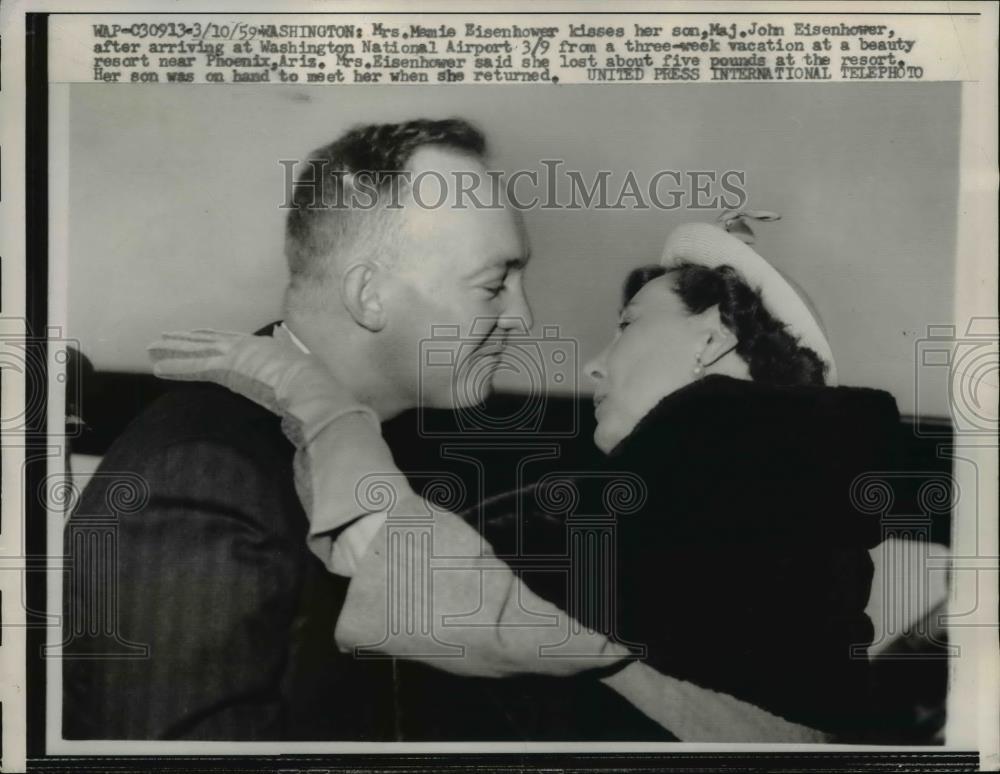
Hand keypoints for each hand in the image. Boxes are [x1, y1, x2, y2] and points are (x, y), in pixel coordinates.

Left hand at [147, 327, 376, 444]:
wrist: (314, 391)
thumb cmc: (315, 387)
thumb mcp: (305, 367)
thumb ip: (293, 351)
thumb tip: (288, 337)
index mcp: (264, 348)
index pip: (229, 342)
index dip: (209, 338)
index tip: (194, 336)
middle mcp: (248, 347)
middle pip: (208, 342)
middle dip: (184, 341)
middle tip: (160, 340)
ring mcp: (238, 356)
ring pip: (198, 351)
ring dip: (173, 350)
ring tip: (151, 349)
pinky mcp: (230, 369)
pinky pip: (197, 367)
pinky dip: (177, 366)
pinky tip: (158, 367)